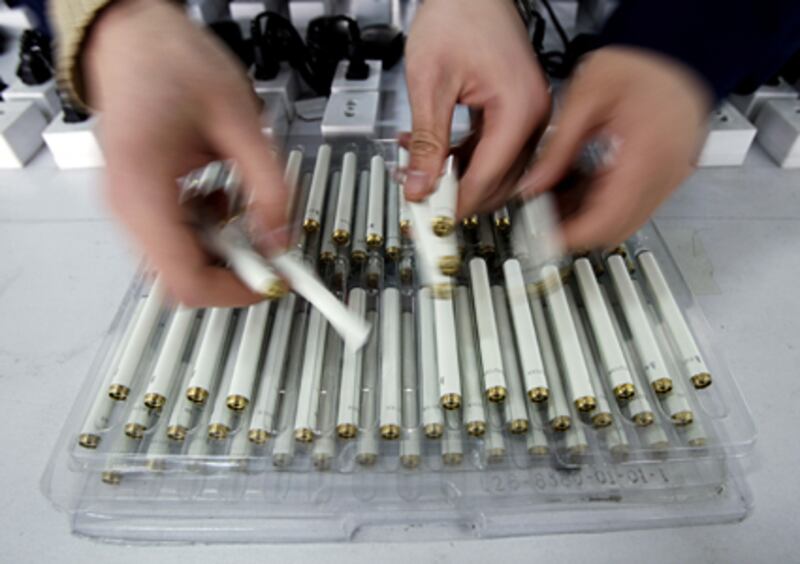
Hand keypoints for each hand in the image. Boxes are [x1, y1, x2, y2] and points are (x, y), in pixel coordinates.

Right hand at [85, 0, 287, 306]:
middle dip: (232, 271)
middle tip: (271, 249)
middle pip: (180, 277)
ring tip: (249, 214)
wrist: (134, 37)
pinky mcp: (138, 199)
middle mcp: (126, 204)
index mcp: (143, 185)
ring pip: (178, 261)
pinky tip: (225, 198)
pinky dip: (209, 231)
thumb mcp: (242, 120)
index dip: (237, 291)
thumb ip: (269, 185)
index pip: (186, 278)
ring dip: (221, 249)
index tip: (273, 280)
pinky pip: (175, 237)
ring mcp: (127, 204)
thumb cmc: (172, 62)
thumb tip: (282, 237)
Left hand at [402, 0, 549, 215]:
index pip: (488, 177)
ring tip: (416, 171)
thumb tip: (421, 185)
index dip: (456, 202)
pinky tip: (431, 151)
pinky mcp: (515, 111)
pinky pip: (490, 148)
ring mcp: (526, 114)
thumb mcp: (430, 83)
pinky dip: (460, 156)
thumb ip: (426, 142)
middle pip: (498, 182)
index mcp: (520, 109)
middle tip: (421, 201)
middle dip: (457, 194)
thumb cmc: (459, 14)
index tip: (432, 218)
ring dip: (455, 176)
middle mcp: (532, 116)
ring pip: (493, 169)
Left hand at [521, 47, 711, 250]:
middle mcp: (665, 174)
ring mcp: (672, 176)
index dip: (571, 236)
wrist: (679, 46)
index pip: (606, 220)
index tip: (543, 238)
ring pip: (627, 222)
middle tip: (543, 221)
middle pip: (617, 229)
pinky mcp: (670, 173)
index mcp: (647, 157)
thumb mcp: (585, 99)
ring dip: (591, 220)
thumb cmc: (640, 61)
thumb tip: (532, 187)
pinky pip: (636, 205)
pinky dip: (606, 205)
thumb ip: (557, 149)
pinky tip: (580, 189)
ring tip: (555, 203)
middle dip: (577, 231)